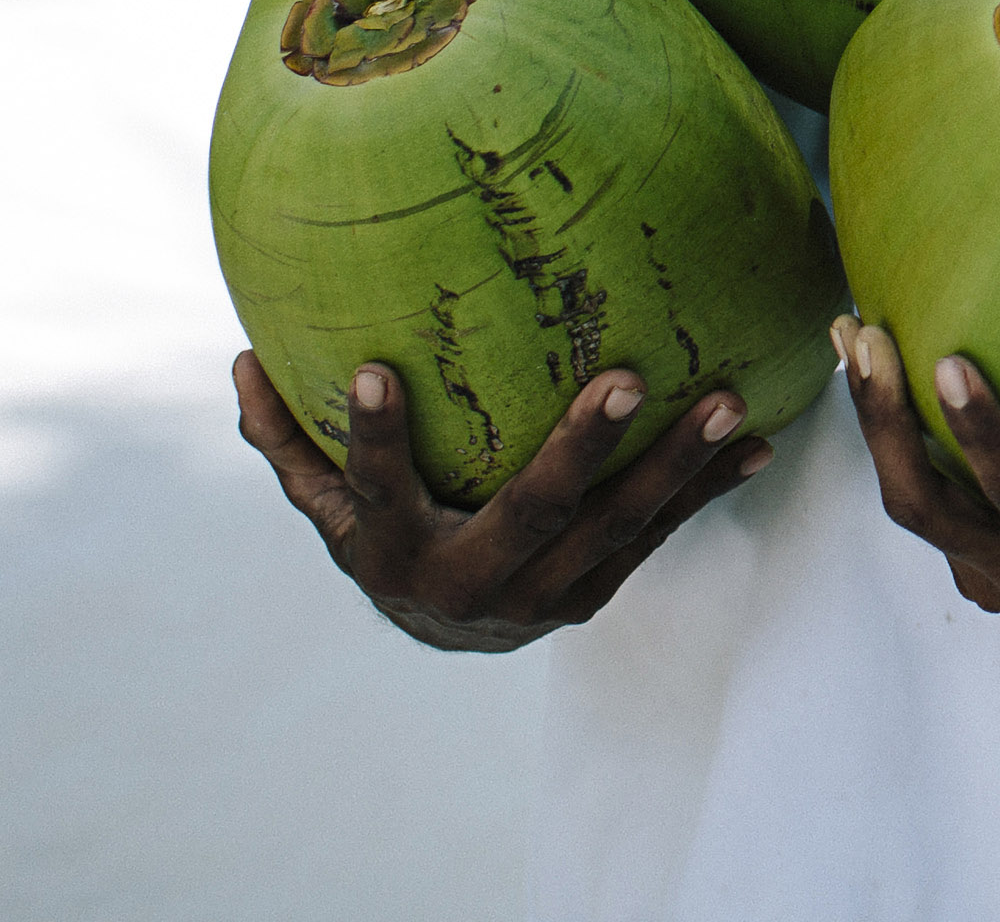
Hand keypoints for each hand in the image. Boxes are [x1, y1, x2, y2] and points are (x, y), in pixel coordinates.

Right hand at [232, 351, 771, 652]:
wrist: (445, 636)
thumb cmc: (385, 536)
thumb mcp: (328, 503)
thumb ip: (287, 441)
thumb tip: (241, 362)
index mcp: (392, 549)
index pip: (375, 486)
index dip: (374, 437)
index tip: (374, 370)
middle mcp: (470, 580)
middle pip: (531, 511)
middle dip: (579, 449)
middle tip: (626, 379)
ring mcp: (542, 595)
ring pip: (616, 529)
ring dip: (675, 467)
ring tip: (726, 403)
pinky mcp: (594, 594)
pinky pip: (657, 537)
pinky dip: (706, 491)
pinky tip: (758, 442)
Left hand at [839, 313, 999, 609]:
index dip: (982, 436)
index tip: (950, 361)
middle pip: (926, 507)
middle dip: (884, 426)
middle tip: (868, 337)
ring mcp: (985, 565)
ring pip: (909, 498)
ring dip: (871, 419)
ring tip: (849, 330)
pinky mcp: (968, 545)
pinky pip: (918, 486)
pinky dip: (890, 424)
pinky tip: (872, 349)